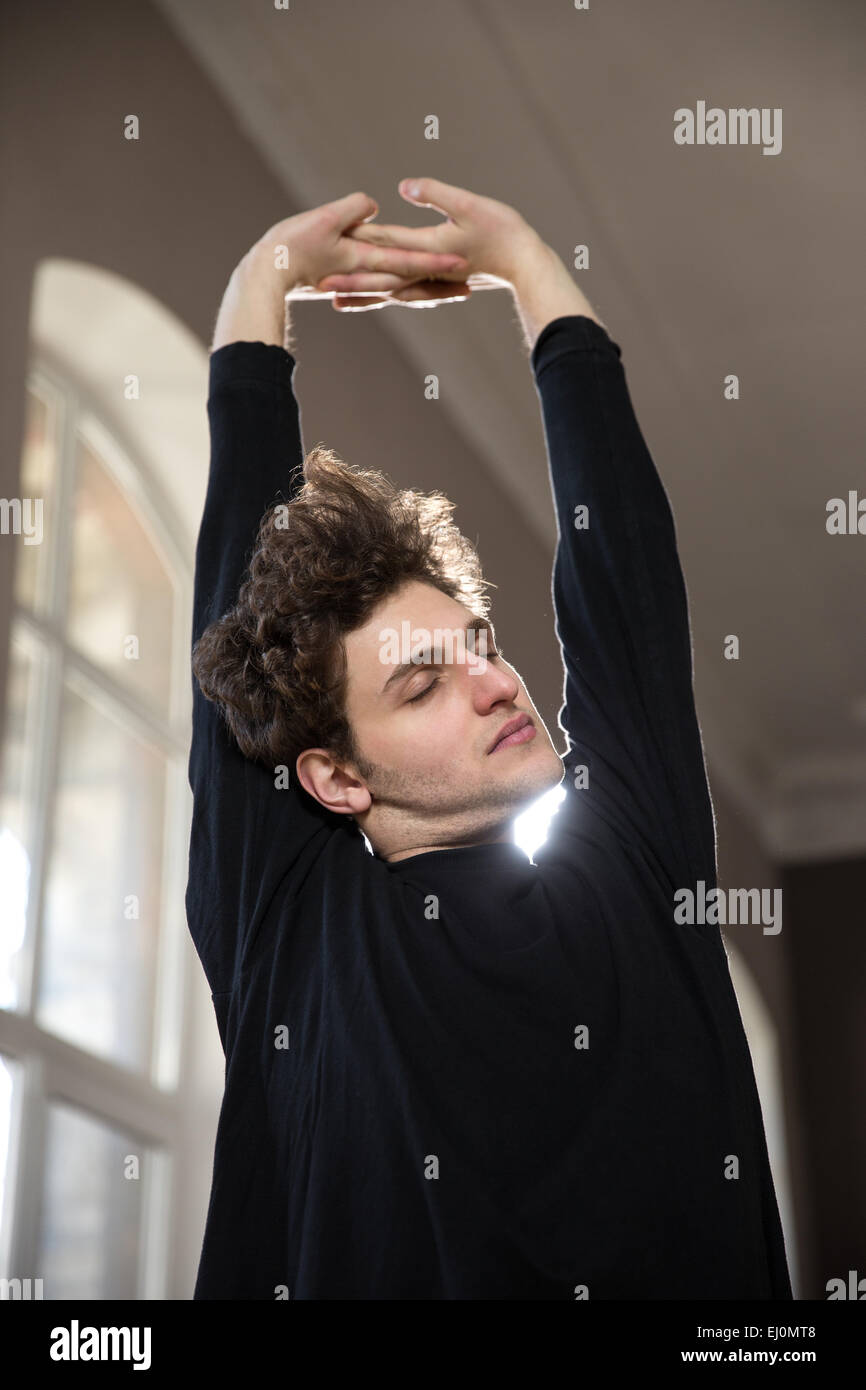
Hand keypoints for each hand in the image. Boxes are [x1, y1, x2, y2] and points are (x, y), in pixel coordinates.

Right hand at [246, 190, 470, 293]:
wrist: (267, 274)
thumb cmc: (290, 247)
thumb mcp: (322, 220)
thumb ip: (352, 210)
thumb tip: (376, 205)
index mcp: (364, 261)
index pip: (408, 259)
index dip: (434, 260)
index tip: (461, 262)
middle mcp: (367, 275)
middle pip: (411, 282)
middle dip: (440, 284)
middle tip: (471, 285)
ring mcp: (359, 281)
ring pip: (402, 288)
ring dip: (428, 291)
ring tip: (454, 291)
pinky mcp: (350, 281)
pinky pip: (384, 288)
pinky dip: (403, 289)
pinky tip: (416, 290)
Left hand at [315, 177, 541, 306]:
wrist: (526, 264)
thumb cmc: (503, 232)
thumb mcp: (470, 205)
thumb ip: (436, 194)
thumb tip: (403, 186)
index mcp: (428, 248)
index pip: (386, 242)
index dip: (358, 240)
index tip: (331, 243)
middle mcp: (426, 269)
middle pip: (380, 272)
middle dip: (350, 276)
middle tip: (318, 281)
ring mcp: (432, 279)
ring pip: (390, 288)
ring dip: (363, 293)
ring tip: (335, 299)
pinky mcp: (439, 282)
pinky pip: (406, 291)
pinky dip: (386, 295)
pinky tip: (374, 297)